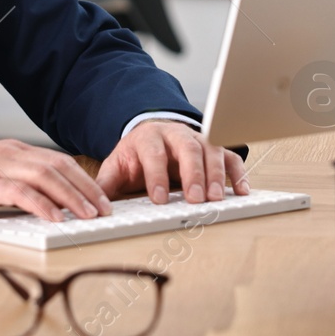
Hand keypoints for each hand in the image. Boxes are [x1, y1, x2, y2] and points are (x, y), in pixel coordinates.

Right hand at [0, 139, 111, 222]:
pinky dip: (40, 204)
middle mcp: (8, 154)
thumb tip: (45, 206)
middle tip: (104, 209)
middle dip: (85, 188)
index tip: (101, 198)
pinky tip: (54, 218)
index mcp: (13, 151)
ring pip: (44, 177)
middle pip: (57, 167)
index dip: (83, 179)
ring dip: (70, 197)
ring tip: (87, 215)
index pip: (57, 162)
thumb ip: (15, 185)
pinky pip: (19, 193)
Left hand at [96, 120, 249, 204]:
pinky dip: (237, 173)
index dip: (157, 175)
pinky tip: (241, 191)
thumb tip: (93, 203)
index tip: (160, 198)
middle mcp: (176, 134)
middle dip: (192, 174)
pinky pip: (230, 156)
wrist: (152, 132)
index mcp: (149, 137)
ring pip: (211, 151)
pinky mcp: (215, 148)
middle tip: (196, 199)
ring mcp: (198, 139)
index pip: (153, 154)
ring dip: (216, 174)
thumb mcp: (117, 164)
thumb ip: (106, 183)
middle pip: (187, 149)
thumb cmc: (136, 154)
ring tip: (216, 198)